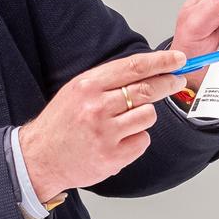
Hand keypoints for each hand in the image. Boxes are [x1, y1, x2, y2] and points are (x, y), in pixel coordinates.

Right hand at [18, 49, 187, 200]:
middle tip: (176, 81)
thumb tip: (146, 71)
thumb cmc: (60, 124)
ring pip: (148, 115)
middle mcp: (96, 107)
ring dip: (143, 117)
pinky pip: (143, 140)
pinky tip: (118, 141)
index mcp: (87, 86)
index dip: (161, 62)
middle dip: (168, 83)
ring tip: (124, 123)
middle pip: (147, 89)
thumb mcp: (76, 91)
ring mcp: (106, 133)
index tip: (178, 60)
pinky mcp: (113, 156)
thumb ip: (108, 81)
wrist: (39, 158)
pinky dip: (136, 140)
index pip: (133, 67)